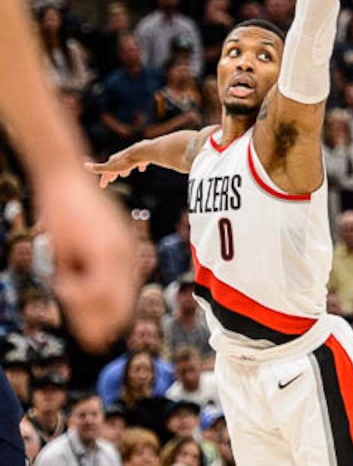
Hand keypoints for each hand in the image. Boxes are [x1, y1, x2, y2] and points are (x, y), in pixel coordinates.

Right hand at [37, 171, 137, 349]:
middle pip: (120, 307)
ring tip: (62, 288)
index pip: (124, 300)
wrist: (65, 179)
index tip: (94, 336)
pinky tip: (61, 279)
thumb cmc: (68, 210)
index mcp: (126, 254)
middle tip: (87, 334)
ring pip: (109, 301)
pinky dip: (77, 292)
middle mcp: (128, 254)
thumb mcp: (79, 246)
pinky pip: (97, 287)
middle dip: (98, 323)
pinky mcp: (105, 247)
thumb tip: (82, 304)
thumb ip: (85, 272)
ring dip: (84, 307)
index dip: (107, 320)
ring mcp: (118, 251)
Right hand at [85, 147, 148, 188]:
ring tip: (124, 173)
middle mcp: (122, 157)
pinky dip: (140, 165)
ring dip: (124, 169)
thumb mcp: (111, 167)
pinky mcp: (142, 156)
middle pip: (115, 166)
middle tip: (112, 178)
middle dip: (112, 172)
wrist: (142, 152)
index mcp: (114, 160)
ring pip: (126, 163)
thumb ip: (98, 168)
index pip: (106, 170)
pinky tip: (142, 168)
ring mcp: (133, 156)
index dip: (104, 178)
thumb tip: (84, 165)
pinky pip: (140, 161)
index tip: (102, 186)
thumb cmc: (126, 162)